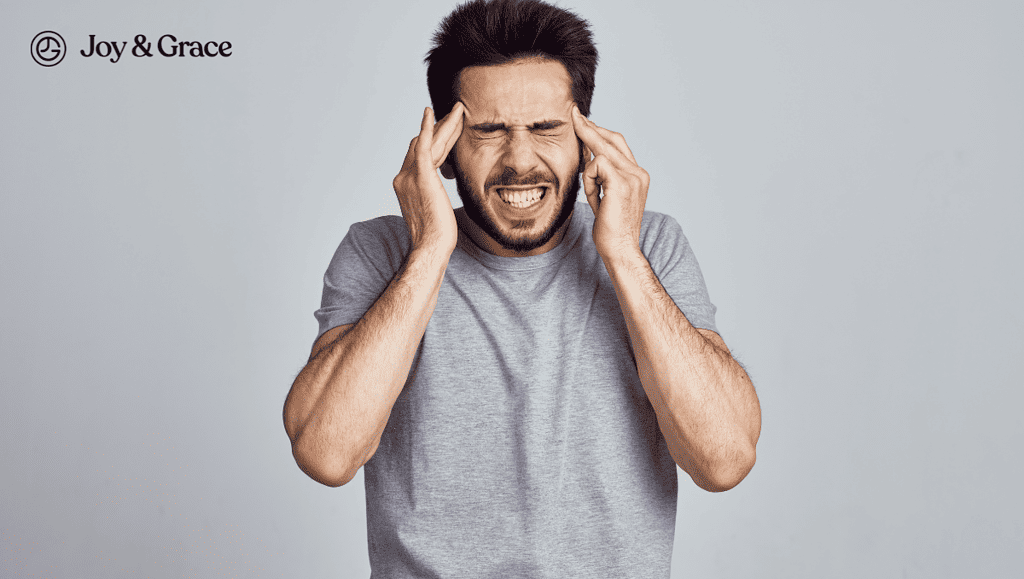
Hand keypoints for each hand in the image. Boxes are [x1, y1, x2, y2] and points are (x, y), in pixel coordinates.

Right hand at [393, 103, 464, 253]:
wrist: (431, 246)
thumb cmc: (437, 237)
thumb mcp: (434, 210)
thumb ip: (434, 195)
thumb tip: (441, 195)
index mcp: (406, 185)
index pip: (421, 155)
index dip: (435, 141)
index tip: (448, 130)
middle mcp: (403, 177)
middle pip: (422, 144)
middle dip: (441, 128)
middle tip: (456, 113)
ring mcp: (409, 176)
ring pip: (428, 142)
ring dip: (444, 125)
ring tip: (458, 110)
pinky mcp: (421, 176)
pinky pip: (423, 146)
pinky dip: (427, 128)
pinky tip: (430, 113)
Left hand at [571, 105, 649, 256]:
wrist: (620, 249)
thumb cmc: (610, 228)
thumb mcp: (605, 196)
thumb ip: (600, 176)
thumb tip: (587, 157)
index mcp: (637, 174)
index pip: (617, 143)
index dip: (599, 131)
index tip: (583, 120)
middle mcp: (638, 172)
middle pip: (611, 138)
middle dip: (588, 127)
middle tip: (573, 114)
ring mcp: (632, 176)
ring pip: (600, 152)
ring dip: (588, 173)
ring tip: (594, 196)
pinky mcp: (621, 183)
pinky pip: (595, 166)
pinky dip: (589, 180)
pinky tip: (594, 197)